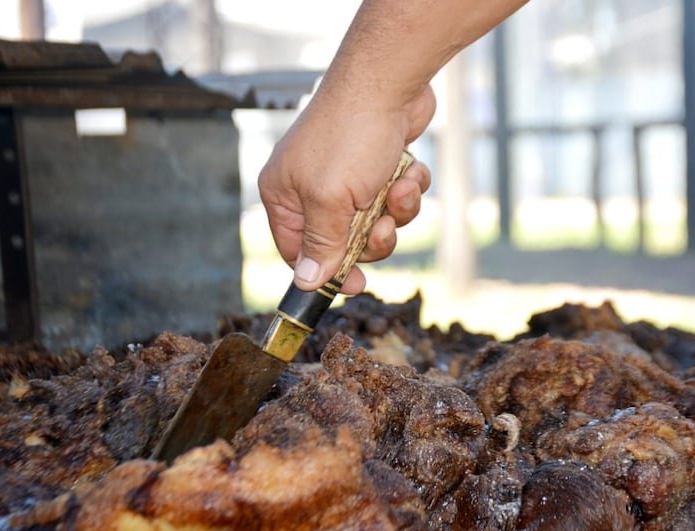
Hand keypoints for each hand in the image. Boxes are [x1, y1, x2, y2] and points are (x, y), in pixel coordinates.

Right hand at [258, 82, 434, 294]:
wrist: (390, 82)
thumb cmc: (350, 135)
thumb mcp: (330, 201)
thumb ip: (321, 245)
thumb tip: (306, 283)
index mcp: (284, 195)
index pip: (297, 252)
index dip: (326, 272)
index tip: (356, 283)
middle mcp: (311, 187)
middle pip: (343, 243)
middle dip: (372, 238)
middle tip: (382, 225)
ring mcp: (347, 175)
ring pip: (376, 222)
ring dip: (395, 212)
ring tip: (399, 187)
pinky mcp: (378, 164)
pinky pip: (395, 197)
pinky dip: (407, 187)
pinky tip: (410, 167)